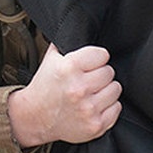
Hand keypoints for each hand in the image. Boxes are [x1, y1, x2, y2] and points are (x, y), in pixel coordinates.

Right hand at [7, 43, 121, 147]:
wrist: (35, 117)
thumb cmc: (45, 87)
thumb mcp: (51, 59)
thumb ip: (68, 42)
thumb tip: (83, 28)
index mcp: (69, 68)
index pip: (103, 54)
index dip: (96, 58)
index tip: (89, 64)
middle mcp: (79, 88)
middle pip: (110, 72)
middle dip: (100, 74)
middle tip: (88, 80)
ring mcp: (88, 108)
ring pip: (115, 89)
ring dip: (105, 90)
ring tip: (91, 93)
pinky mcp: (95, 125)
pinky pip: (116, 108)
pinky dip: (108, 107)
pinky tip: (94, 105)